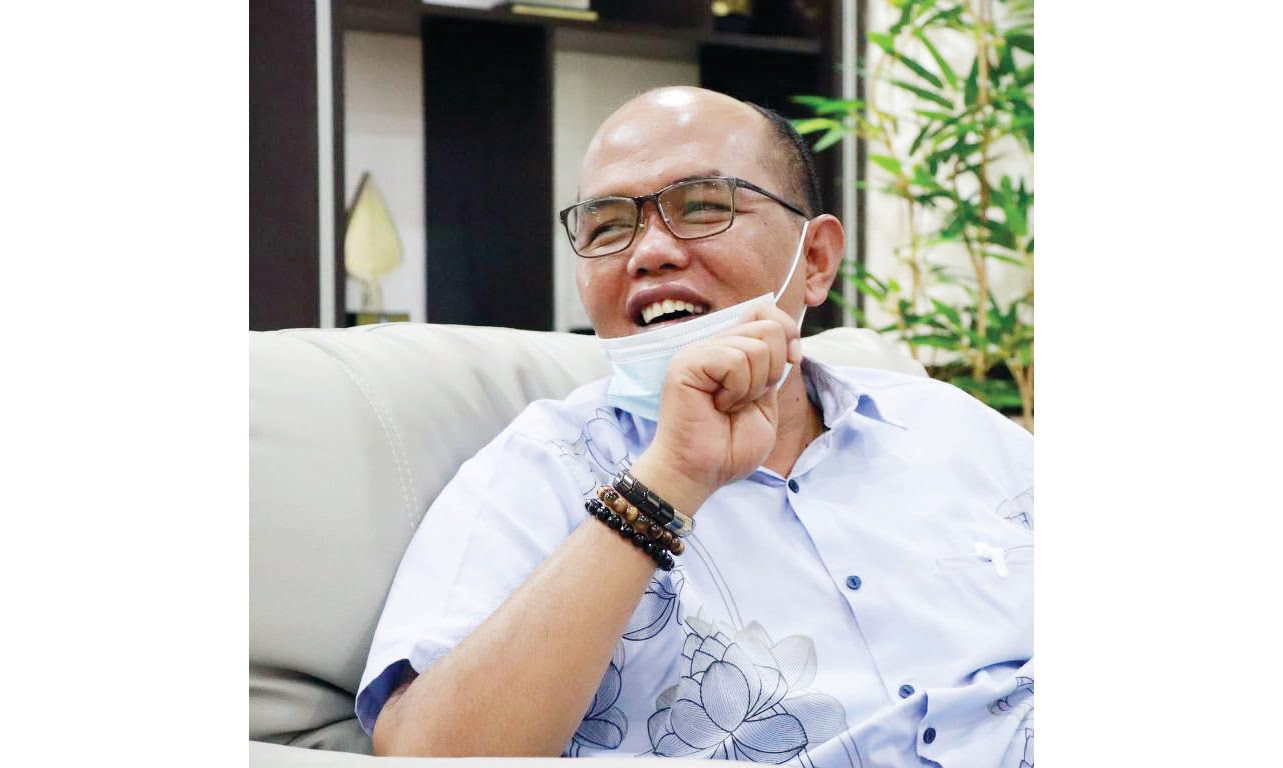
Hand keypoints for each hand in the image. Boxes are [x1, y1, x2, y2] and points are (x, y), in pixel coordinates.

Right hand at [630, 304, 800, 512]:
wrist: (701, 472)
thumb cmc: (729, 446)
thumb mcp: (767, 402)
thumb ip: (775, 367)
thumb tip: (789, 339)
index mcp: (731, 349)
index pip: (766, 311)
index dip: (788, 333)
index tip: (790, 362)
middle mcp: (713, 344)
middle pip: (769, 326)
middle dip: (773, 370)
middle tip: (747, 398)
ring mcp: (698, 351)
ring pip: (756, 347)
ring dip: (753, 388)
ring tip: (728, 406)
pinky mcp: (687, 363)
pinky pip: (734, 361)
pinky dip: (737, 391)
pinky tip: (717, 406)